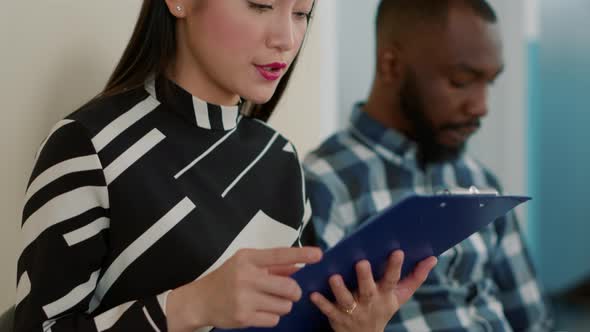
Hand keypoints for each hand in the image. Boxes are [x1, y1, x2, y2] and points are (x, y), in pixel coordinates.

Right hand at [167, 247, 322, 330]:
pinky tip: (258, 310)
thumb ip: (273, 266)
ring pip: (285, 305)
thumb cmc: (227, 279)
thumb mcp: (246, 265)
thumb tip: (298, 266)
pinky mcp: (244, 317)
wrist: (200, 300)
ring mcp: (244, 298)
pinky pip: (274, 319)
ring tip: (267, 301)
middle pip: (289, 287)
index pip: (279, 255)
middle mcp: (246, 276)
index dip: (301, 255)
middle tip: (289, 292)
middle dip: (294, 292)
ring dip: (282, 305)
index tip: (318, 255)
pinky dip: (272, 316)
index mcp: (248, 258)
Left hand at [310, 251, 436, 331]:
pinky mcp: (336, 317)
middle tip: (362, 262)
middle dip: (365, 277)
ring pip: (345, 300)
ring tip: (334, 277)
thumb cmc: (383, 308)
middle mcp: (369, 303)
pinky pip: (327, 310)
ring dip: (340, 289)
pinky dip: (321, 302)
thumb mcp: (400, 296)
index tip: (397, 251)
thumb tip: (433, 258)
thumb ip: (416, 277)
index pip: (392, 280)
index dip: (395, 267)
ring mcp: (352, 311)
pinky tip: (313, 293)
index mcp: (385, 295)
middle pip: (368, 290)